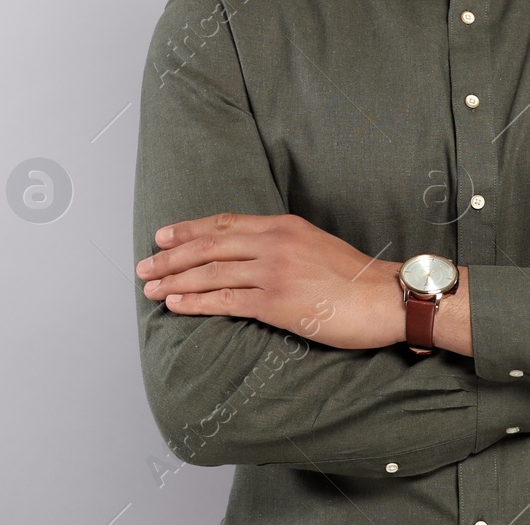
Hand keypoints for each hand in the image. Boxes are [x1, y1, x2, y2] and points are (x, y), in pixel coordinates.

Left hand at [136, 212, 402, 349]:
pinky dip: (196, 302)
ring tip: (151, 289)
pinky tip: (176, 305)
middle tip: (144, 266)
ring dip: (175, 281)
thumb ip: (282, 244)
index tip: (162, 236)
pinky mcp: (276, 302)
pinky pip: (226, 300)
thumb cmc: (354, 278)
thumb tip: (251, 254)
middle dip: (170, 257)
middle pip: (208, 246)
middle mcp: (273, 242)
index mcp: (282, 226)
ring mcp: (273, 271)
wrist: (384, 297)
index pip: (224, 223)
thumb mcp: (315, 244)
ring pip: (211, 273)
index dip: (189, 230)